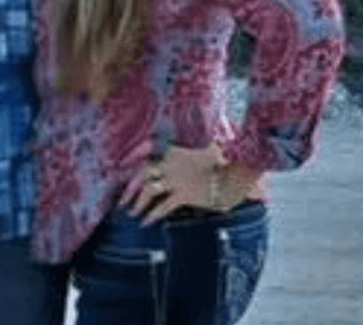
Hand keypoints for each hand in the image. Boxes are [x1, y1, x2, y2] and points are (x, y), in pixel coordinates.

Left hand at [117, 139, 264, 225]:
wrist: (241, 170)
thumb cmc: (229, 159)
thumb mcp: (215, 147)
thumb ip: (207, 145)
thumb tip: (213, 139)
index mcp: (177, 150)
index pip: (149, 145)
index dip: (134, 152)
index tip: (121, 161)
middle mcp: (173, 163)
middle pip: (143, 172)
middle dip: (130, 187)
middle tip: (120, 201)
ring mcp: (178, 179)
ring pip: (149, 189)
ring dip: (138, 202)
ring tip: (132, 214)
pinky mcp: (186, 194)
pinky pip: (163, 205)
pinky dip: (152, 214)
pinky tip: (146, 223)